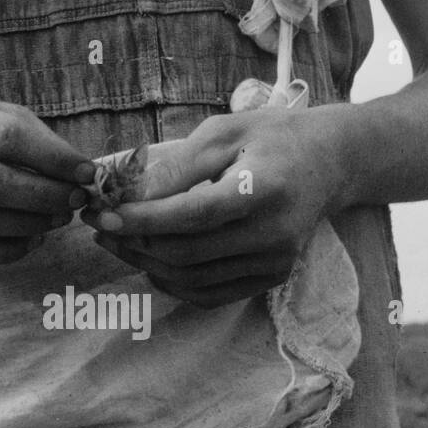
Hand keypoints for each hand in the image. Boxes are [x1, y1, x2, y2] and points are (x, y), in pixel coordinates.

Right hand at [0, 90, 94, 263]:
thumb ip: (34, 138)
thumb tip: (81, 173)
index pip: (7, 137)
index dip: (53, 159)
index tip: (87, 173)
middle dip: (43, 197)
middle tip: (74, 202)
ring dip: (28, 226)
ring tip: (56, 220)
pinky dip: (5, 251)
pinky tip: (30, 240)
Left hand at [81, 105, 350, 307]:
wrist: (329, 163)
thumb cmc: (270, 138)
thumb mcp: (223, 132)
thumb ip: (177, 166)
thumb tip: (128, 196)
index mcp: (264, 188)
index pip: (193, 215)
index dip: (143, 220)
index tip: (102, 215)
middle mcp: (274, 233)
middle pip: (187, 252)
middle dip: (134, 242)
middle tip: (98, 226)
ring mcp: (275, 262)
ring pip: (193, 278)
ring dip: (145, 263)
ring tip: (115, 242)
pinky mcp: (272, 278)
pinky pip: (210, 294)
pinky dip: (172, 284)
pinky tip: (149, 263)